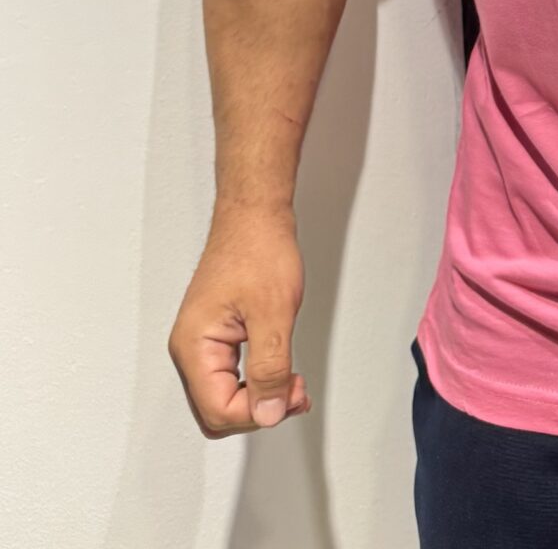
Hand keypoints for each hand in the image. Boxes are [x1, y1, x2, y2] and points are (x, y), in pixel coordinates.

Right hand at [168, 203, 312, 437]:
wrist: (255, 214)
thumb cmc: (258, 248)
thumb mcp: (273, 312)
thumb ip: (269, 368)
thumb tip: (268, 413)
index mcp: (194, 346)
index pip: (218, 410)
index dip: (259, 412)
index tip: (291, 395)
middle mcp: (190, 349)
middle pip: (217, 411)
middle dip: (259, 410)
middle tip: (296, 393)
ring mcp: (202, 342)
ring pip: (224, 397)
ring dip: (260, 398)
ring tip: (294, 386)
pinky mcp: (217, 335)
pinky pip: (230, 377)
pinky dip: (257, 381)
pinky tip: (282, 373)